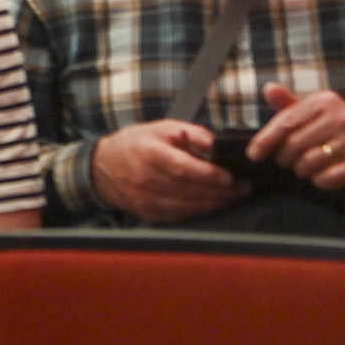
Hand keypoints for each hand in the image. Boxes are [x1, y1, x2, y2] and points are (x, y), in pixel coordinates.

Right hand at [92, 119, 247, 221]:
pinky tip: (213, 204)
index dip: (210, 175)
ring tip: (234, 196)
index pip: (184, 168)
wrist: (101, 168)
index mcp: (149, 153)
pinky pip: (181, 216)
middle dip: (222, 191)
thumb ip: (191, 133)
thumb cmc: (134, 144)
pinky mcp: (148, 214)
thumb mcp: (160, 128)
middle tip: (243, 187)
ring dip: (215, 203)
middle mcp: (146, 179)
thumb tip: (218, 144)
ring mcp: (146, 200)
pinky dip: (200, 211)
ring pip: (189, 206)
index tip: (231, 177)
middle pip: (191, 190)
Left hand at [248, 81, 344, 189]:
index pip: (286, 122)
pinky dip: (319, 181)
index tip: (253, 154)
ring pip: (309, 163)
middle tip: (288, 161)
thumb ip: (290, 104)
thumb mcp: (316, 111)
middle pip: (294, 145)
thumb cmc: (338, 127)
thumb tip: (268, 88)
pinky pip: (327, 178)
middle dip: (285, 158)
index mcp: (326, 102)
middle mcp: (341, 118)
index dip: (265, 140)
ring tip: (304, 168)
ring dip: (301, 170)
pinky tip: (321, 177)